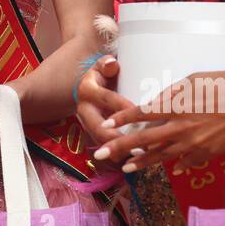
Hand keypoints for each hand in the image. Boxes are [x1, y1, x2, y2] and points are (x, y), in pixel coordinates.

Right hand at [75, 55, 136, 173]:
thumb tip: (112, 64)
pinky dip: (119, 156)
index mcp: (88, 91)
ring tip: (140, 158)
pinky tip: (136, 161)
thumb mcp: (102, 66)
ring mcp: (87, 126)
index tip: (140, 113)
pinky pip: (105, 148)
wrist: (85, 87)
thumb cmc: (102, 75)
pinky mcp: (93, 135)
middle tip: (140, 147)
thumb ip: (107, 64)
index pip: (107, 99)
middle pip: (99, 129)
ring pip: (102, 144)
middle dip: (119, 141)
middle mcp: (84, 110)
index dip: (122, 107)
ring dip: (120, 153)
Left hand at [92, 71, 224, 175]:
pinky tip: (166, 167)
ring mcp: (193, 144)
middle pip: (143, 140)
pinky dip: (175, 164)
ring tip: (126, 167)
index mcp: (175, 106)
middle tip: (100, 155)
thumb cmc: (223, 84)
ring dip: (142, 162)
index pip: (141, 113)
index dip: (121, 119)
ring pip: (161, 156)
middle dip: (118, 148)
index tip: (107, 124)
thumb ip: (170, 93)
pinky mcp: (206, 153)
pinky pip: (185, 161)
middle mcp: (180, 127)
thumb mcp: (192, 80)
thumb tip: (154, 104)